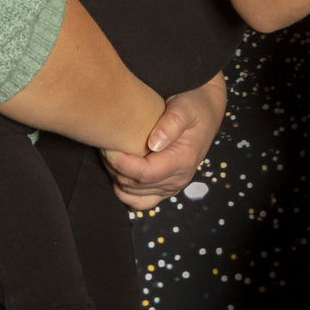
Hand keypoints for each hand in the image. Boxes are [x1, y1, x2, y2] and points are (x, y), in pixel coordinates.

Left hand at [102, 72, 226, 208]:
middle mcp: (178, 179)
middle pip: (136, 186)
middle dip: (115, 168)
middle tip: (104, 146)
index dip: (122, 164)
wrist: (205, 112)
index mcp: (182, 161)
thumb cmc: (193, 106)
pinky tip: (117, 173)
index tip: (108, 147)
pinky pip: (141, 202)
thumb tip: (154, 144)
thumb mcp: (185, 108)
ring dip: (117, 179)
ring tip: (109, 156)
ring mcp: (171, 187)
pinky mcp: (165, 188)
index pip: (144, 174)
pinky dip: (125, 192)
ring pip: (134, 196)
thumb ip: (171, 124)